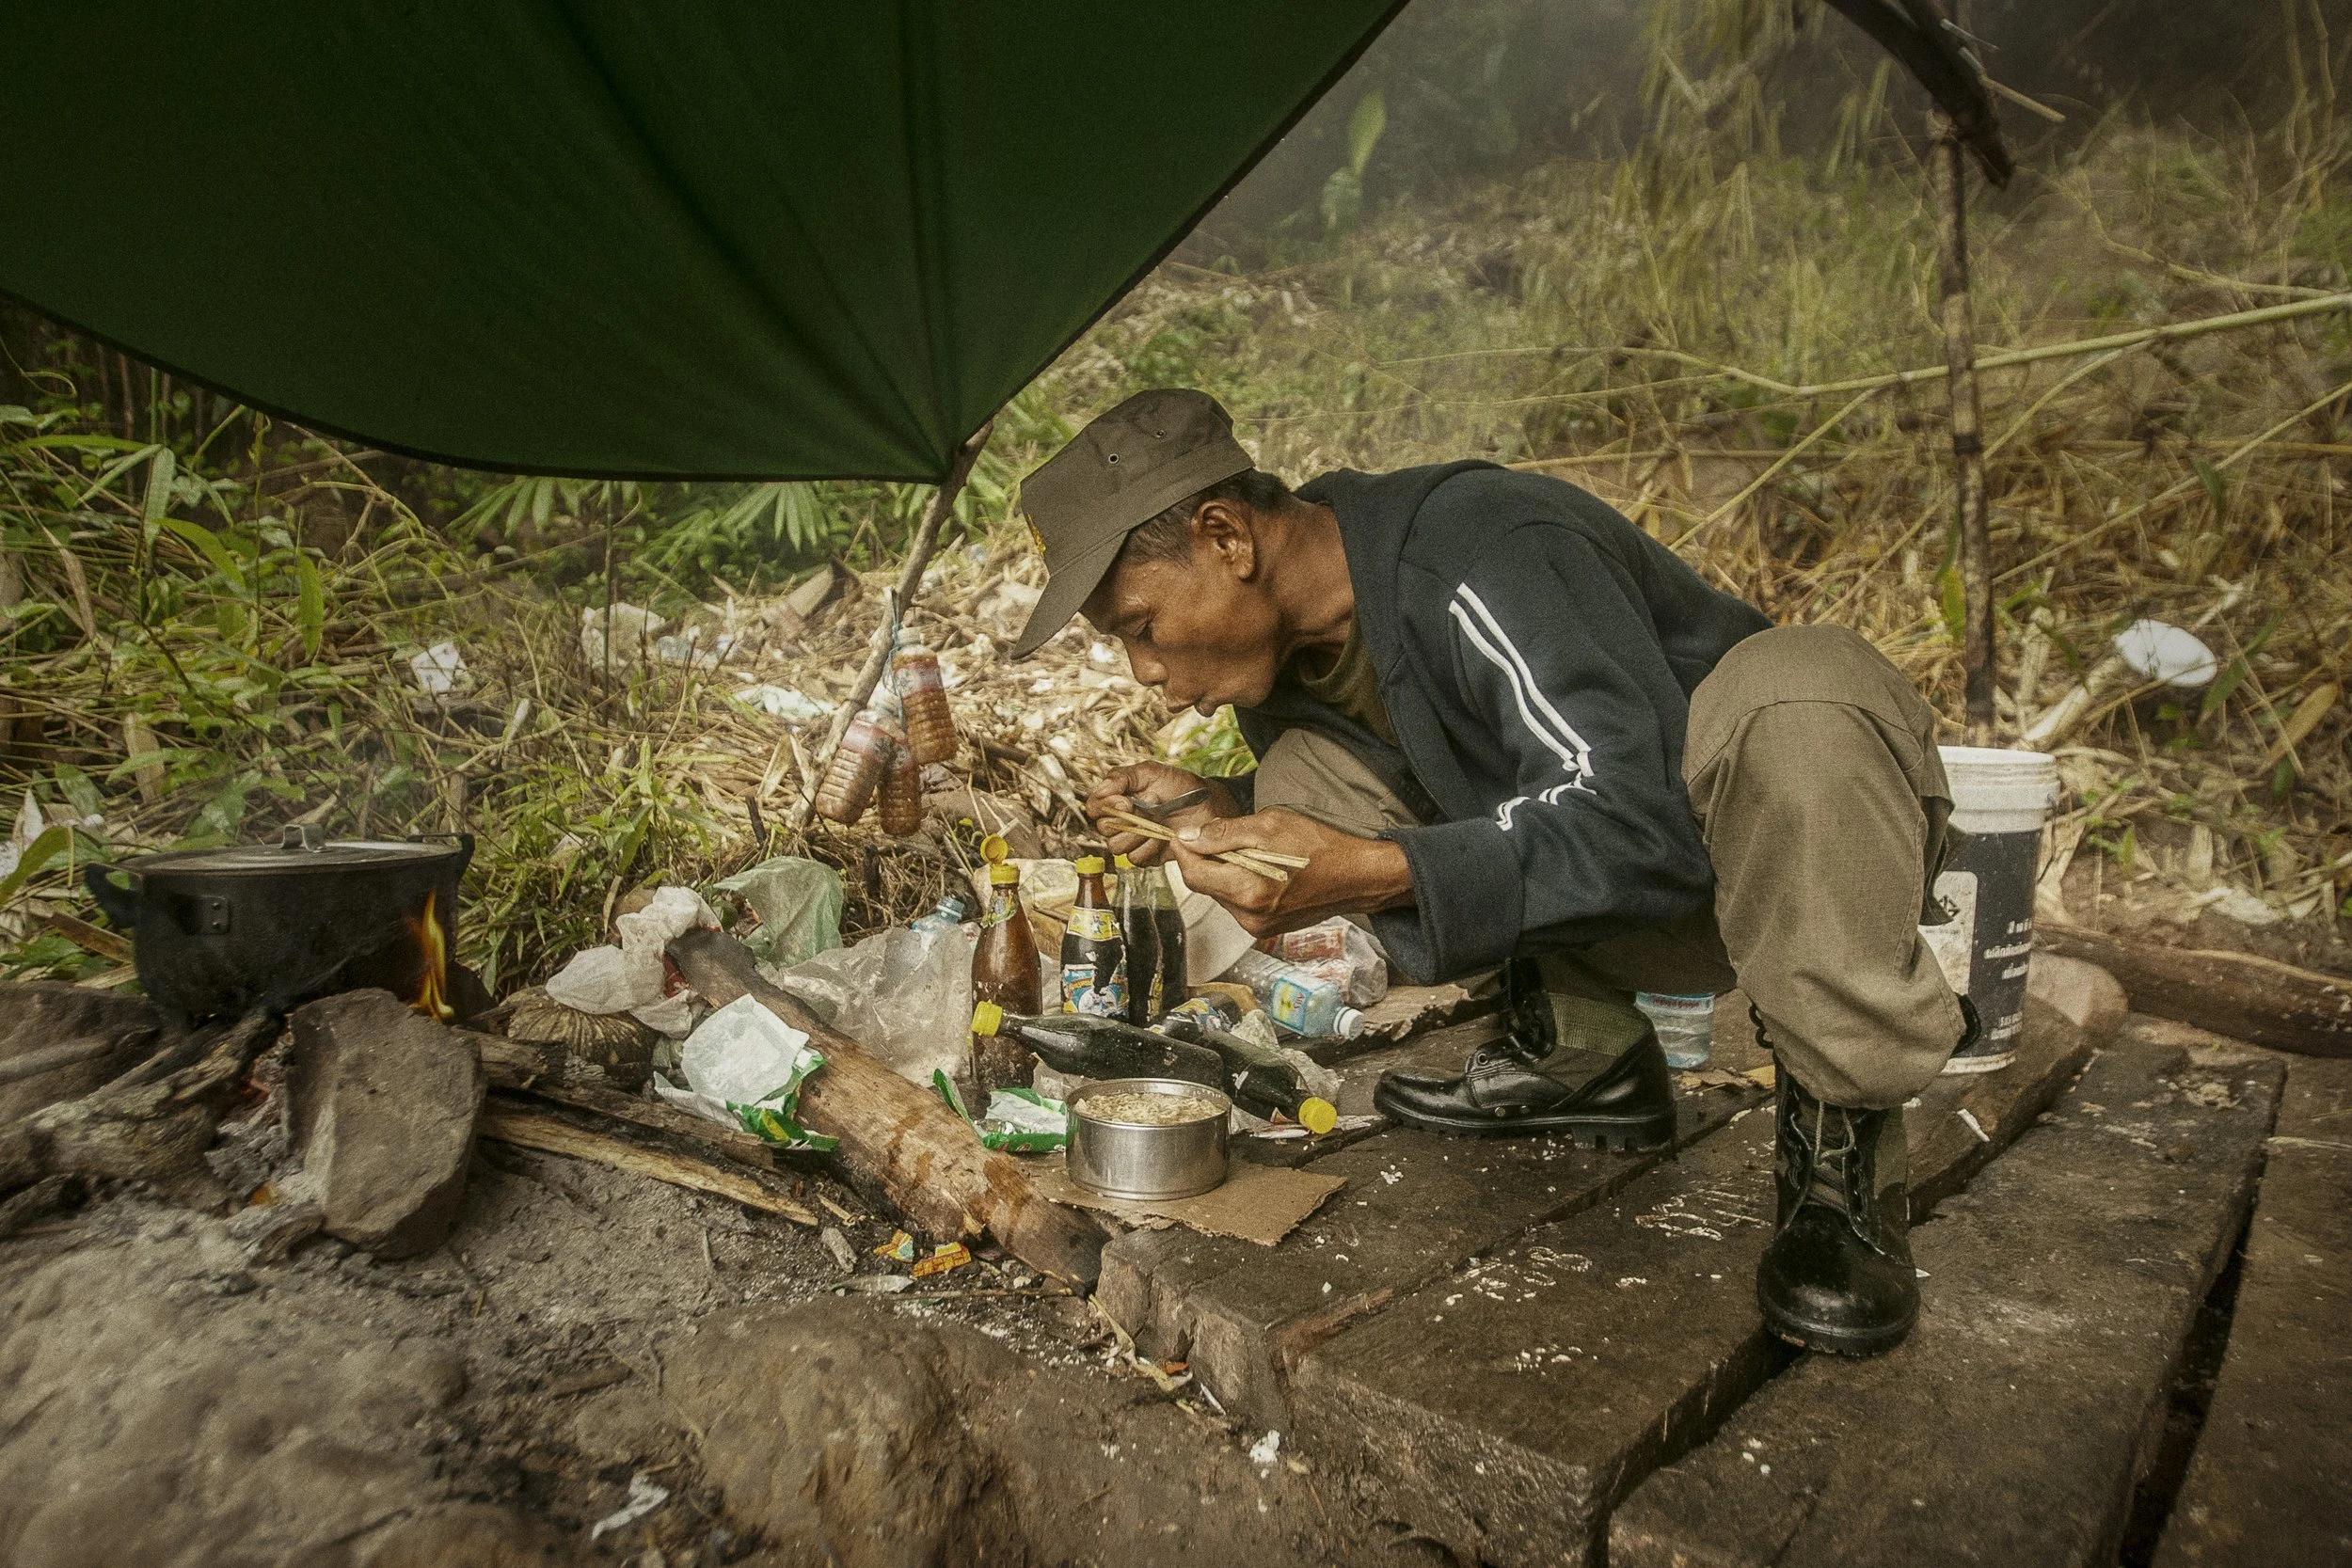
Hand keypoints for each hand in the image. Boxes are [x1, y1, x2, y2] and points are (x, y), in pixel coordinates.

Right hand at [1086, 763, 1237, 864]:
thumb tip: (1102, 789)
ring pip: (1116, 847)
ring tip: (1158, 824)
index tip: (1125, 801)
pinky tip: (1164, 837)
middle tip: (1147, 811)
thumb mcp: (1151, 772)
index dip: (1104, 806)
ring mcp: (1134, 839)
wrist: (1209, 806)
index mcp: (1118, 798)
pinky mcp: (1147, 856)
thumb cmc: (1181, 786)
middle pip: (1103, 829)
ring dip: (1138, 835)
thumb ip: (1122, 777)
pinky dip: (1150, 848)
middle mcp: (1122, 820)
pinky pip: (1136, 859)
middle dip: (1125, 821)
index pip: (1094, 806)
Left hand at [1168, 809, 1414, 938]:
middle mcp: (1249, 916)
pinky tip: (1258, 870)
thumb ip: (1224, 834)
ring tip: (1247, 853)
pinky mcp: (1266, 930)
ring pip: (1220, 896)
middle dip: (1205, 861)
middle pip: (1205, 886)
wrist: (1355, 877)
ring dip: (1223, 874)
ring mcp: (1258, 927)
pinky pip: (1238, 905)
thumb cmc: (1319, 846)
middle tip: (1217, 837)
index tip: (1182, 835)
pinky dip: (1239, 886)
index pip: (1193, 874)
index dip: (1183, 852)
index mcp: (1248, 890)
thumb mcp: (1269, 826)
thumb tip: (1188, 838)